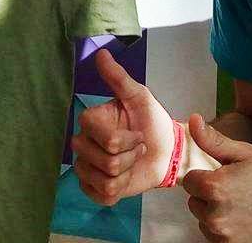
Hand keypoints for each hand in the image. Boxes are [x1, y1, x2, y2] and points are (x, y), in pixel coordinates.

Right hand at [73, 49, 174, 205]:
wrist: (167, 151)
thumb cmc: (152, 120)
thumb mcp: (139, 96)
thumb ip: (118, 77)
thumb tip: (101, 54)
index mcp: (90, 121)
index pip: (97, 133)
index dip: (123, 138)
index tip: (137, 132)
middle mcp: (83, 144)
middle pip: (104, 160)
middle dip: (130, 156)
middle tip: (138, 148)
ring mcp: (87, 168)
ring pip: (105, 180)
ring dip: (129, 172)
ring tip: (135, 162)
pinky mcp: (95, 190)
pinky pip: (102, 197)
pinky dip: (121, 190)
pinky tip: (126, 179)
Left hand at [182, 114, 251, 241]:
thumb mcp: (246, 154)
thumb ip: (214, 140)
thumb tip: (193, 120)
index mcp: (214, 187)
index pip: (189, 181)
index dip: (206, 176)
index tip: (225, 176)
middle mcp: (215, 216)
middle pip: (194, 202)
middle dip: (209, 196)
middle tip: (237, 191)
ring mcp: (223, 237)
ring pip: (204, 221)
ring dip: (216, 214)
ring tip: (244, 207)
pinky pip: (216, 238)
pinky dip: (226, 231)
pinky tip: (246, 222)